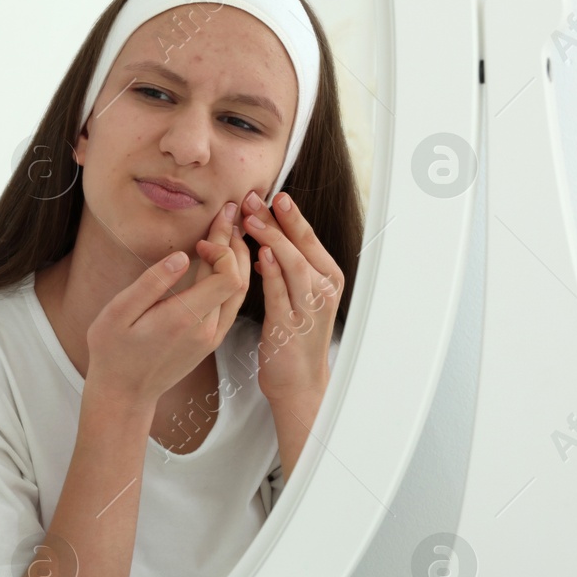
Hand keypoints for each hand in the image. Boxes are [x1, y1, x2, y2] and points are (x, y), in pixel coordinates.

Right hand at [84, 200, 249, 406]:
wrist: (124, 393)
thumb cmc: (113, 351)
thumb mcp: (118, 314)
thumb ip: (151, 283)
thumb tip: (181, 256)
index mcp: (184, 318)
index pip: (227, 274)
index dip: (222, 247)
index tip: (202, 236)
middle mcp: (206, 329)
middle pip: (239, 278)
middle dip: (234, 242)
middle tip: (227, 213)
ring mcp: (212, 336)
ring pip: (241, 291)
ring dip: (238, 258)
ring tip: (229, 230)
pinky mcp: (211, 340)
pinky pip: (233, 304)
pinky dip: (235, 277)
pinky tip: (225, 260)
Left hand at [240, 189, 343, 402]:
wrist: (298, 382)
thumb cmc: (293, 338)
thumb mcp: (296, 297)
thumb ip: (286, 270)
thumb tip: (267, 241)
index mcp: (327, 279)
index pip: (308, 239)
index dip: (290, 216)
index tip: (271, 195)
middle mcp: (323, 291)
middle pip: (301, 246)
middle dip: (277, 220)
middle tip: (252, 200)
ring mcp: (309, 309)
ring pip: (292, 265)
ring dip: (270, 239)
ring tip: (250, 220)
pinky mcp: (290, 327)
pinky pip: (280, 294)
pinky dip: (269, 273)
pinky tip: (257, 255)